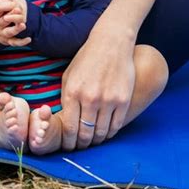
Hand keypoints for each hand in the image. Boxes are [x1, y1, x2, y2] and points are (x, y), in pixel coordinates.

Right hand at [0, 0, 30, 46]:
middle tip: (19, 9)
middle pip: (3, 21)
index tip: (12, 0)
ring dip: (16, 29)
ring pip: (9, 32)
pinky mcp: (7, 41)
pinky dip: (22, 42)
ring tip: (23, 25)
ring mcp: (1, 35)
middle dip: (12, 15)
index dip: (3, 5)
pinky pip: (14, 43)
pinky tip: (29, 38)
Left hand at [61, 26, 135, 149]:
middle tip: (81, 146)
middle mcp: (89, 98)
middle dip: (82, 144)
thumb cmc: (87, 58)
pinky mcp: (123, 100)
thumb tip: (65, 120)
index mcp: (72, 92)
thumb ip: (66, 97)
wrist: (111, 42)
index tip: (69, 146)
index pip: (69, 128)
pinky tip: (106, 132)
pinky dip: (110, 133)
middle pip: (85, 134)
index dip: (68, 142)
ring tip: (93, 140)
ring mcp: (108, 100)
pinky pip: (116, 126)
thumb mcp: (69, 74)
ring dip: (96, 140)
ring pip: (101, 132)